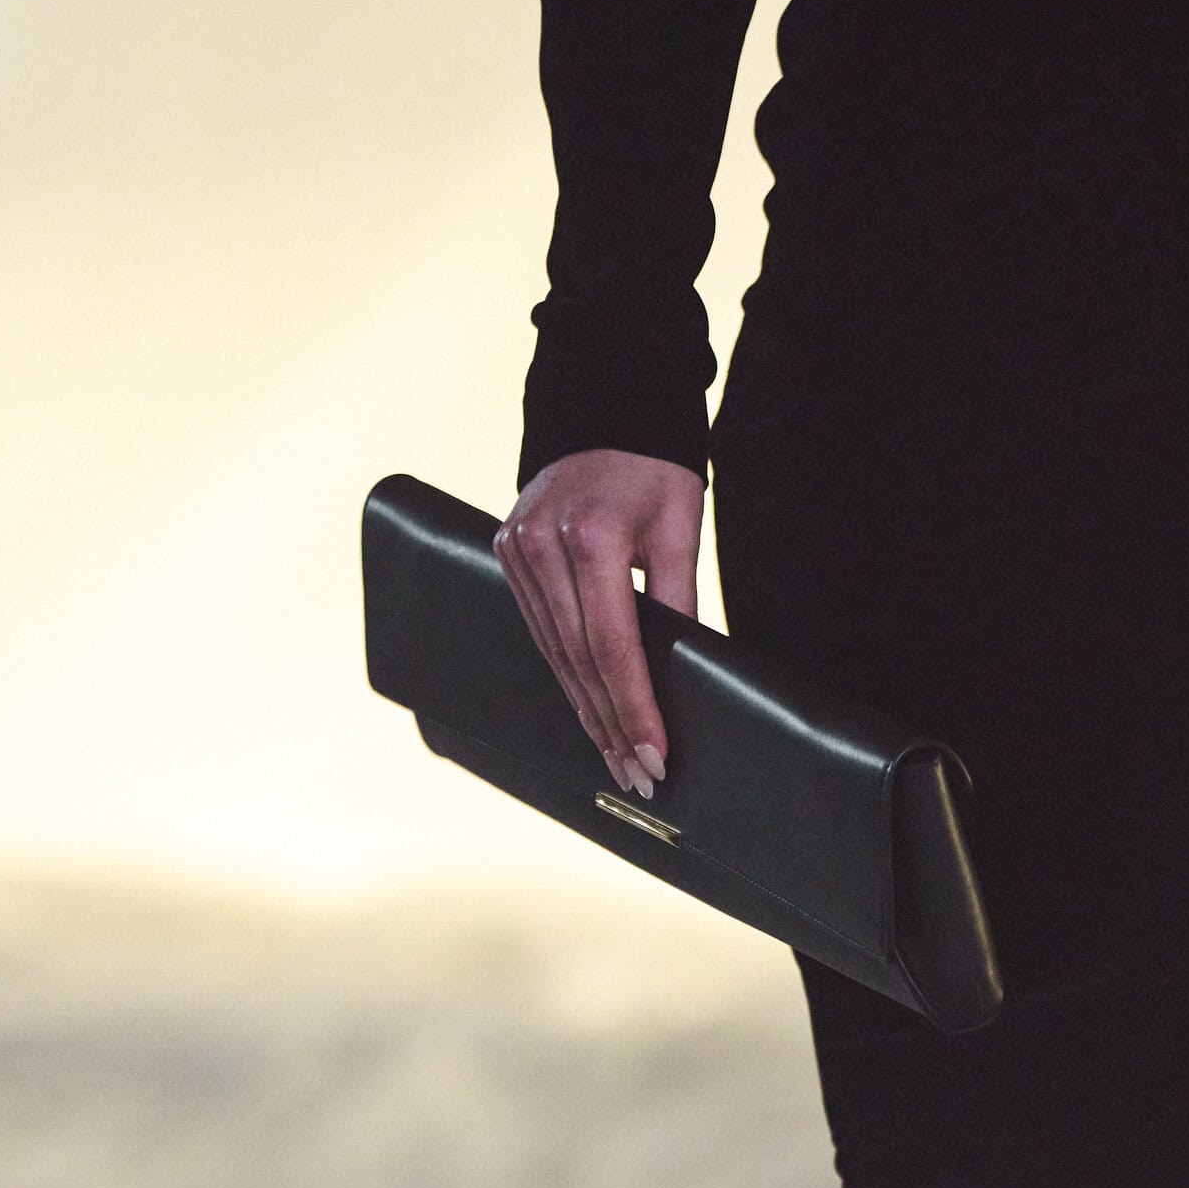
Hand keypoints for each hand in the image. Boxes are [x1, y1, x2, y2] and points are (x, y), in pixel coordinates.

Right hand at [492, 447, 703, 797]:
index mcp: (590, 535)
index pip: (611, 644)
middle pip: (577, 658)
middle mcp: (542, 544)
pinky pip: (537, 628)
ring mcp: (516, 547)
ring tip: (616, 757)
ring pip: (552, 651)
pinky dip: (563, 673)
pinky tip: (586, 709)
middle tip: (638, 775)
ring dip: (585, 709)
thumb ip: (678, 601)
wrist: (604, 412)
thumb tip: (683, 674)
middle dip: (611, 724)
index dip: (634, 707)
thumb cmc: (653, 470)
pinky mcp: (505, 551)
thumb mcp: (680, 529)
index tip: (653, 755)